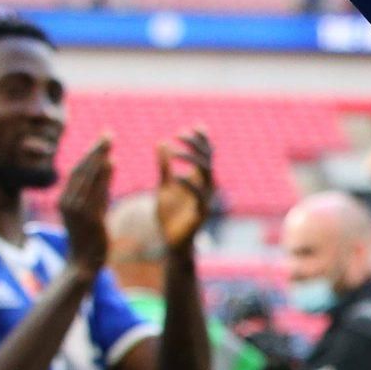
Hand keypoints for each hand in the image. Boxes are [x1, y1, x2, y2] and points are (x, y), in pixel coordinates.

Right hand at [58, 136, 115, 275]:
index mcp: (64, 200)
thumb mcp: (93, 210)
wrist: (84, 263)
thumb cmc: (89, 238)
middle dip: (95, 151)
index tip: (103, 140)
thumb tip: (110, 165)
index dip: (90, 155)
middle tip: (108, 135)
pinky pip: (95, 192)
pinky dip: (102, 176)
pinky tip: (111, 163)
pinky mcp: (88, 217)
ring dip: (98, 159)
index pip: (78, 171)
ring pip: (87, 177)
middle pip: (81, 170)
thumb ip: (100, 190)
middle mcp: (67, 201)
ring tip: (109, 144)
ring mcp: (76, 209)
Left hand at [155, 128, 216, 254]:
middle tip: (180, 134)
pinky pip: (198, 196)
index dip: (202, 140)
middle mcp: (205, 187)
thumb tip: (162, 142)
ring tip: (175, 150)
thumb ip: (165, 166)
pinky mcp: (200, 213)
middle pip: (208, 160)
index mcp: (198, 180)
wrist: (172, 243)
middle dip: (197, 145)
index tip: (192, 126)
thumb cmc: (170, 216)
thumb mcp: (164, 186)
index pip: (206, 155)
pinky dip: (188, 184)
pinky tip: (175, 177)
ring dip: (191, 160)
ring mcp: (205, 200)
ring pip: (206, 174)